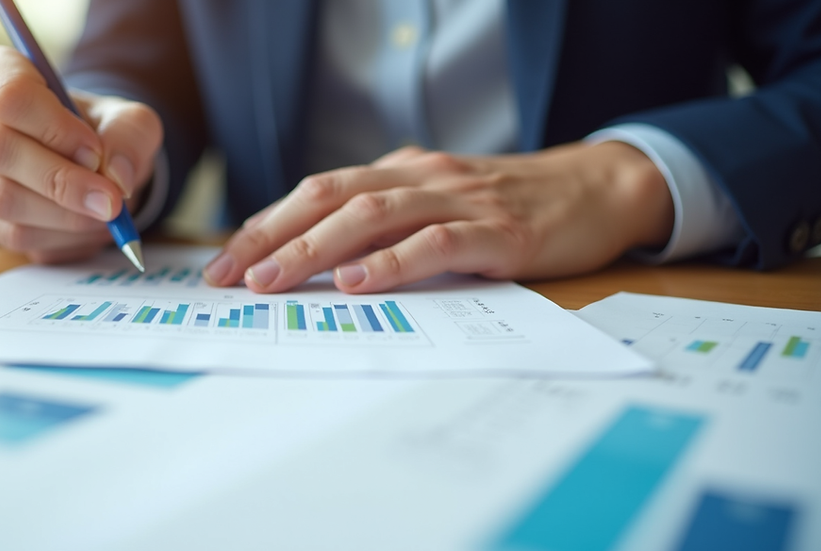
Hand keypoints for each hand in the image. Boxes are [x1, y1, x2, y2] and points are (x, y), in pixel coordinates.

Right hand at [0, 45, 162, 262]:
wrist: (84, 162)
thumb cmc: (97, 130)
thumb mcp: (128, 120)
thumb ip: (130, 137)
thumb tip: (117, 177)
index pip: (10, 96)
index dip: (56, 129)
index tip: (95, 153)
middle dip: (61, 181)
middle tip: (110, 201)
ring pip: (1, 198)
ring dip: (62, 215)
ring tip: (103, 214)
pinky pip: (8, 233)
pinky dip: (56, 238)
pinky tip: (84, 228)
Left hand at [204, 142, 673, 292]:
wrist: (596, 187)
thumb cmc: (508, 205)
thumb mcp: (439, 203)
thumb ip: (388, 223)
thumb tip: (322, 259)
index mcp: (400, 172)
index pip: (317, 192)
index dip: (266, 225)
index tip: (224, 261)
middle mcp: (421, 177)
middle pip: (330, 198)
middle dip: (271, 237)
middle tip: (228, 276)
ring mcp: (460, 200)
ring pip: (373, 216)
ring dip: (315, 249)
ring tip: (272, 280)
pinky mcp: (498, 232)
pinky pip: (436, 243)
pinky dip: (392, 262)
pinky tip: (358, 282)